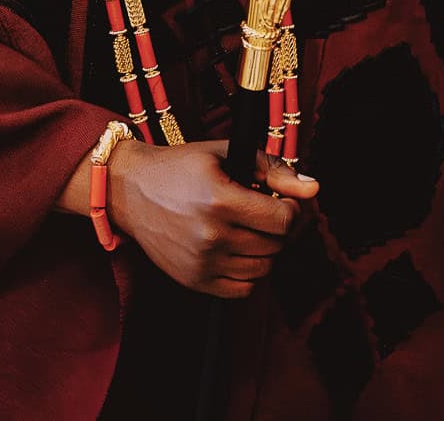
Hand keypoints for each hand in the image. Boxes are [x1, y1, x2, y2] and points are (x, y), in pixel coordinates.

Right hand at [107, 139, 317, 298]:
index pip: (284, 221)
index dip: (289, 209)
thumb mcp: (225, 154)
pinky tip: (233, 250)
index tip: (277, 201)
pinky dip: (246, 273)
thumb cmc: (179, 168)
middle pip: (276, 245)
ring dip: (262, 250)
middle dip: (275, 228)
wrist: (130, 190)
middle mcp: (211, 236)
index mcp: (220, 201)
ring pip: (263, 269)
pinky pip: (243, 289)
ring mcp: (201, 262)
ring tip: (244, 230)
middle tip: (257, 213)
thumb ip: (273, 170)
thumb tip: (313, 188)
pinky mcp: (194, 281)